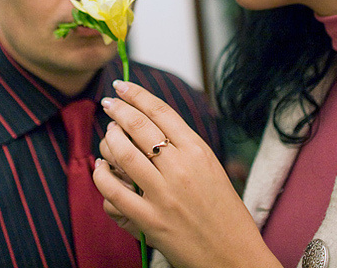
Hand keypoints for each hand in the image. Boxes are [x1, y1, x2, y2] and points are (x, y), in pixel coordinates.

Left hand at [93, 80, 280, 267]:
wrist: (236, 257)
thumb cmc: (226, 214)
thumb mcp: (213, 170)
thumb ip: (186, 148)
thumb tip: (153, 127)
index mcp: (199, 152)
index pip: (161, 112)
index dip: (137, 95)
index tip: (122, 85)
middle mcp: (181, 168)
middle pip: (140, 127)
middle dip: (118, 109)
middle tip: (108, 102)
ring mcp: (164, 195)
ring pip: (123, 154)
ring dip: (109, 139)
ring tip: (107, 133)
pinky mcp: (150, 221)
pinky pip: (114, 192)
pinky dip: (101, 175)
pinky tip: (100, 167)